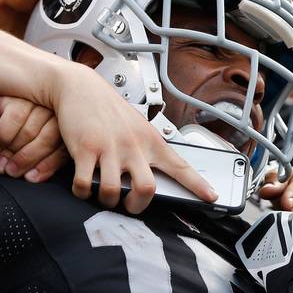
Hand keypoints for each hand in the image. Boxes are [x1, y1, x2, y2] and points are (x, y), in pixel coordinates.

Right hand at [0, 96, 67, 182]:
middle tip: (11, 172)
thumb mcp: (26, 157)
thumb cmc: (9, 146)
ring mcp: (36, 103)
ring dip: (13, 151)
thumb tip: (32, 177)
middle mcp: (53, 115)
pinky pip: (13, 119)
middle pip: (47, 140)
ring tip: (1, 163)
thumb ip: (37, 164)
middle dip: (27, 160)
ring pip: (30, 131)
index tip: (32, 178)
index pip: (62, 149)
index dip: (47, 166)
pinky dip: (2, 137)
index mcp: (63, 132)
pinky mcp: (17, 98)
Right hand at [45, 62, 216, 213]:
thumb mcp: (137, 125)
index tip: (212, 197)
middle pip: (147, 189)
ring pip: (113, 191)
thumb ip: (147, 149)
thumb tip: (153, 174)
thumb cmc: (108, 108)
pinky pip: (85, 184)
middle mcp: (133, 145)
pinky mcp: (85, 149)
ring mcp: (109, 147)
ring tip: (104, 195)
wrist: (80, 86)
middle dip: (137, 206)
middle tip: (130, 205)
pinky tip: (83, 187)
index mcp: (151, 140)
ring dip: (108, 201)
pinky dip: (82, 192)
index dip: (198, 185)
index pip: (180, 166)